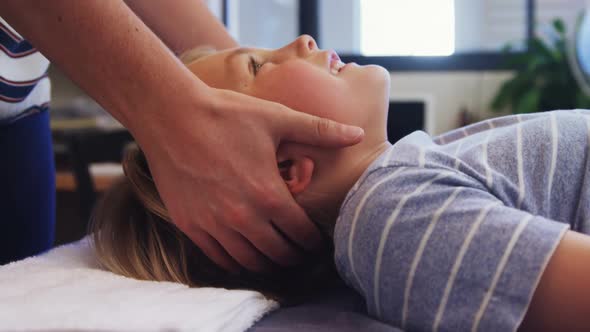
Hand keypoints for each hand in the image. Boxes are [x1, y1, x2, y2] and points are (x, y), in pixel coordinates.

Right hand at [137, 87, 363, 272]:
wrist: (171, 114)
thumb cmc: (226, 114)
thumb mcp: (277, 118)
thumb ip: (320, 131)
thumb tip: (357, 135)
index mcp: (268, 194)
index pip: (300, 233)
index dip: (314, 242)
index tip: (318, 243)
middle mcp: (242, 217)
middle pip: (278, 254)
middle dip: (294, 256)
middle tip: (301, 253)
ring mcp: (213, 224)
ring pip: (249, 262)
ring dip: (268, 263)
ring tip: (277, 257)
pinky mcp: (190, 225)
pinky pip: (218, 257)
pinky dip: (236, 262)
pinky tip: (244, 254)